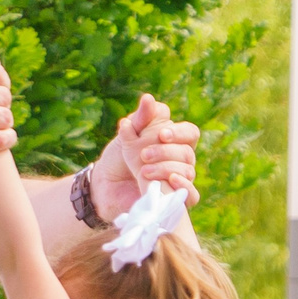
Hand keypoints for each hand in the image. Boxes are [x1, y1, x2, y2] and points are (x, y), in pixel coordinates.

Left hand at [86, 93, 199, 218]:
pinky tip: (171, 180)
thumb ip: (140, 118)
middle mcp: (180, 161)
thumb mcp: (127, 135)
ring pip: (188, 172)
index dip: (179, 133)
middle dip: (165, 153)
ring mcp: (178, 181)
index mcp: (173, 142)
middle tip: (143, 156)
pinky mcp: (173, 200)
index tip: (161, 135)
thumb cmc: (118, 157)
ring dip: (166, 168)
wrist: (104, 185)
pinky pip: (193, 196)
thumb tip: (148, 98)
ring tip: (143, 171)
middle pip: (187, 153)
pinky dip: (184, 186)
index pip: (190, 133)